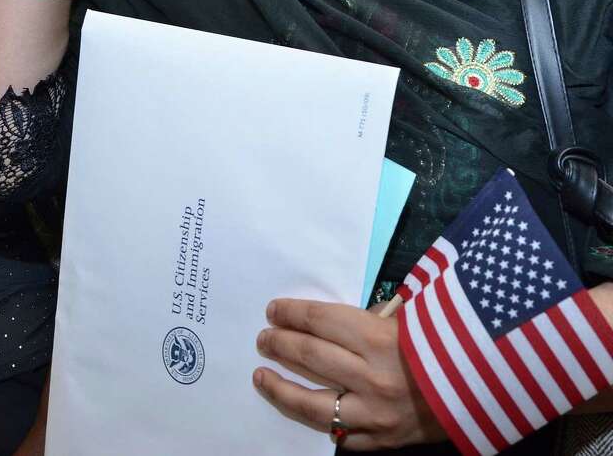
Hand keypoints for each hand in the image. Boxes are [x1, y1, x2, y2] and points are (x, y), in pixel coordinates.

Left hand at [254, 298, 446, 449]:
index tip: (273, 310)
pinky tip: (303, 411)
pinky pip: (340, 435)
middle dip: (279, 344)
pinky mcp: (381, 441)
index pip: (318, 321)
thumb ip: (368, 319)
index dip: (290, 314)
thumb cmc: (447, 343)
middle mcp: (371, 377)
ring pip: (312, 403)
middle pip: (308, 356)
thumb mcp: (410, 319)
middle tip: (263, 339)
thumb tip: (325, 319)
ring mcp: (374, 414)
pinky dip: (321, 423)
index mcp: (379, 338)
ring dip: (281, 388)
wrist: (489, 390)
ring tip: (262, 376)